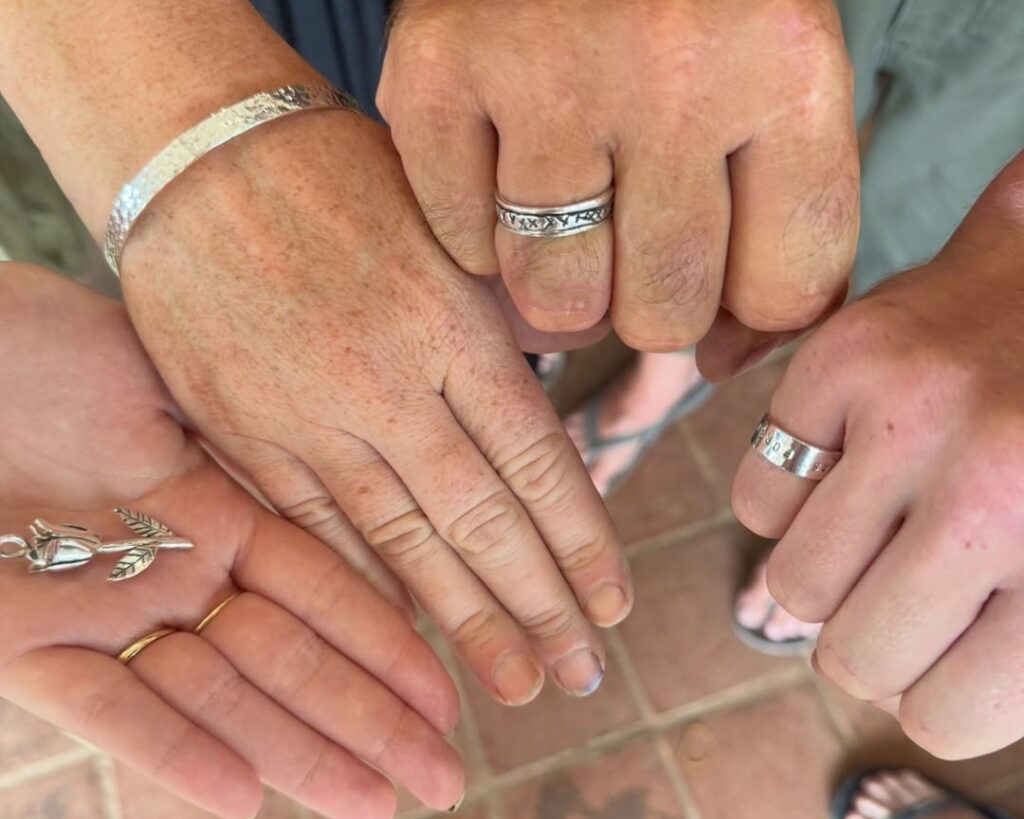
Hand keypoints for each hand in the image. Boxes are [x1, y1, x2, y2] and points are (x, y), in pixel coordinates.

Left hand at [0, 265, 462, 816]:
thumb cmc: (36, 346)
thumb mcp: (163, 373)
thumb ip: (243, 438)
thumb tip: (350, 478)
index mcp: (208, 510)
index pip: (321, 591)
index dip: (384, 646)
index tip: (444, 694)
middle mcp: (170, 573)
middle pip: (286, 661)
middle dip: (367, 721)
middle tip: (440, 780)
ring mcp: (100, 613)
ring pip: (217, 698)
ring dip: (294, 755)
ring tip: (373, 805)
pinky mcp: (17, 640)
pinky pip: (107, 707)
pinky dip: (173, 750)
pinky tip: (242, 799)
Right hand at [118, 110, 629, 703]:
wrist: (201, 158)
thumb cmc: (339, 177)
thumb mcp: (447, 227)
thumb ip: (503, 322)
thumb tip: (559, 391)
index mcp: (448, 325)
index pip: (534, 460)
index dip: (580, 540)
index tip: (613, 602)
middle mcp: (384, 384)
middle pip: (478, 519)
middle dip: (536, 604)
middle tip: (582, 672)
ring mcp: (306, 416)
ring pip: (399, 541)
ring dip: (462, 620)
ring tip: (514, 683)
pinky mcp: (243, 431)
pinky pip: (314, 526)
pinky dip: (364, 585)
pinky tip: (408, 633)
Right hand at [380, 0, 858, 359]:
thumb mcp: (776, 83)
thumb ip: (778, 230)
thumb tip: (723, 362)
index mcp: (783, 67)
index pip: (783, 291)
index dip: (752, 307)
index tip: (727, 275)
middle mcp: (668, 71)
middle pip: (663, 313)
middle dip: (651, 298)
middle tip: (636, 231)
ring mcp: (542, 72)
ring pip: (556, 299)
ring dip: (564, 275)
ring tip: (570, 208)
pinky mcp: (433, 73)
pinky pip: (463, 245)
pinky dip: (481, 229)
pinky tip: (502, 166)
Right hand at [731, 153, 1023, 758]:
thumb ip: (1016, 651)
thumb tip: (907, 709)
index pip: (942, 717)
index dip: (939, 693)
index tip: (954, 649)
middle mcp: (990, 497)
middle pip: (854, 659)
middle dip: (875, 638)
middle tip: (913, 589)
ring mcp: (908, 418)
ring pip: (793, 585)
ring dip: (830, 572)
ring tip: (883, 523)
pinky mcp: (842, 359)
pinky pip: (754, 497)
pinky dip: (788, 497)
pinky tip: (847, 466)